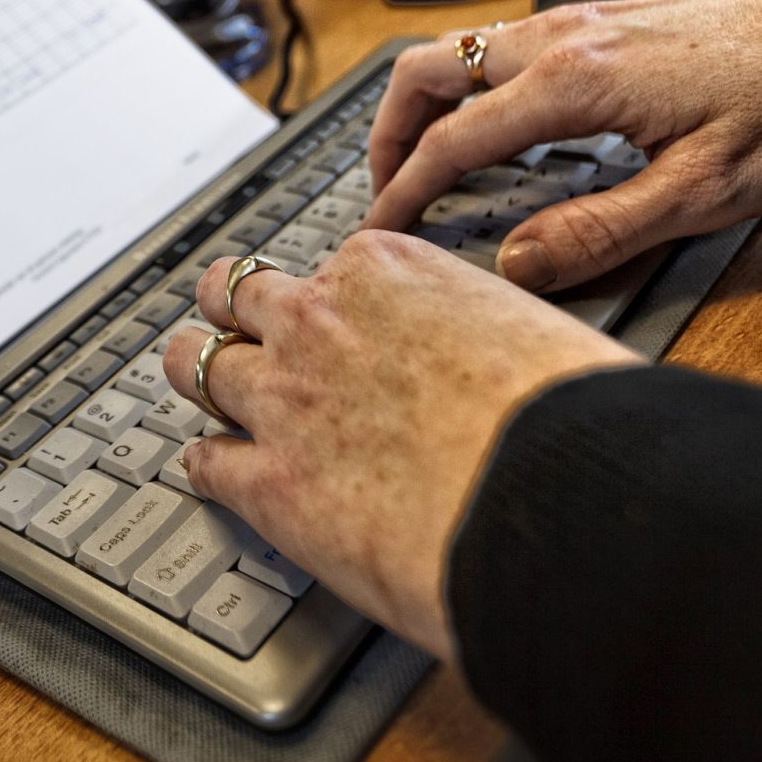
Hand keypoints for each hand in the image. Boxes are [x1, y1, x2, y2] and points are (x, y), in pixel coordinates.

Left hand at [162, 236, 637, 658]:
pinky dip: (205, 467)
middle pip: (235, 293)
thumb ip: (491, 328)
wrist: (552, 496)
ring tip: (195, 381)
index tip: (338, 314)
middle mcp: (319, 321)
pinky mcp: (268, 484)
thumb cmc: (568, 415)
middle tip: (235, 327)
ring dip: (195, 371)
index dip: (333, 297)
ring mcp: (281, 400)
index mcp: (386, 270)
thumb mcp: (534, 330)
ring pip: (193, 361)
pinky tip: (209, 473)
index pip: (331, 266)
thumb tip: (510, 353)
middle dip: (233, 311)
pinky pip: (205, 462)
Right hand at [363, 0, 761, 292]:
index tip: (380, 233)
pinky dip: (474, 91)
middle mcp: (566, 37)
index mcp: (577, 81)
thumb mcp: (707, 193)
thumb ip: (600, 231)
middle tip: (385, 196)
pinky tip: (505, 136)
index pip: (452, 139)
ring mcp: (585, 21)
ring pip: (463, 51)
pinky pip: (506, 48)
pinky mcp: (610, 22)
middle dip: (388, 135)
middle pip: (428, 72)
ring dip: (429, 107)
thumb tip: (517, 265)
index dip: (403, 192)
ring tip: (429, 168)